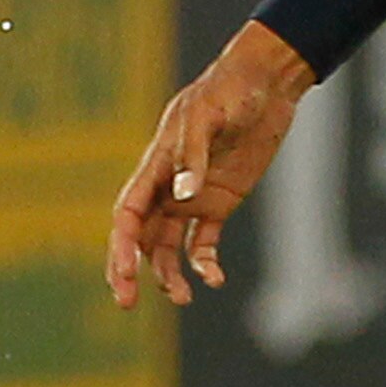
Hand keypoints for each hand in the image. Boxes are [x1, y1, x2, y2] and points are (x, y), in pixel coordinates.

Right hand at [104, 21, 315, 307]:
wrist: (265, 84)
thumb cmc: (230, 91)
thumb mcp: (208, 117)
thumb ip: (193, 157)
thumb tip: (183, 197)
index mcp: (155, 166)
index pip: (127, 214)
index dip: (121, 245)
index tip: (124, 274)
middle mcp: (168, 187)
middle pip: (140, 237)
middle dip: (130, 269)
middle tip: (128, 302)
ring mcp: (192, 196)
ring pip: (169, 246)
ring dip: (169, 274)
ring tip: (183, 298)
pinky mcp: (219, 202)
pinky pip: (204, 241)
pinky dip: (204, 263)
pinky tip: (214, 279)